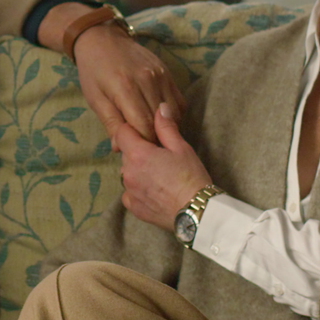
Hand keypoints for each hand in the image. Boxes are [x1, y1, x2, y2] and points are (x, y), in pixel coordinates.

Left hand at [73, 23, 188, 144]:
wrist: (103, 39)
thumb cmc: (94, 71)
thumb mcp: (95, 99)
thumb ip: (111, 124)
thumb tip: (120, 149)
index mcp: (126, 88)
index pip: (145, 126)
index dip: (144, 143)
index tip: (138, 152)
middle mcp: (148, 80)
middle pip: (160, 121)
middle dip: (154, 138)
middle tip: (146, 149)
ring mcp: (161, 75)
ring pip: (173, 113)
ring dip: (165, 128)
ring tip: (153, 134)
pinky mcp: (168, 72)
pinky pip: (178, 101)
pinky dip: (172, 115)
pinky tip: (161, 120)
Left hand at [115, 102, 213, 230]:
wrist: (197, 212)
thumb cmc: (191, 177)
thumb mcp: (181, 147)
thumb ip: (166, 127)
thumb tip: (160, 108)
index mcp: (138, 154)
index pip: (122, 132)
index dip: (133, 130)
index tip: (146, 134)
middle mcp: (127, 172)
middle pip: (126, 153)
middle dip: (138, 151)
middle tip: (160, 157)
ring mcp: (129, 191)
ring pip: (128, 173)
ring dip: (138, 171)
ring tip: (160, 176)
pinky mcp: (133, 207)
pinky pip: (130, 193)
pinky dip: (139, 190)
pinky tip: (156, 190)